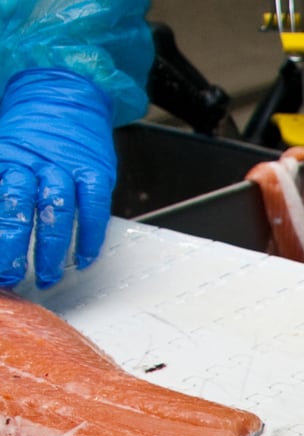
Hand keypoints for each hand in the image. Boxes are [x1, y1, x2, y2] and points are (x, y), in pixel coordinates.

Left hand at [0, 69, 116, 289]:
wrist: (63, 94)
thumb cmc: (28, 133)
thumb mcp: (1, 151)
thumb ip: (2, 189)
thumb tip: (0, 226)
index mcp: (4, 156)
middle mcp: (33, 160)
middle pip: (19, 205)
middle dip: (12, 245)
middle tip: (9, 274)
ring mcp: (67, 165)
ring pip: (57, 210)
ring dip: (52, 249)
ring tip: (47, 275)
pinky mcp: (95, 171)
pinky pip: (94, 209)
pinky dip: (90, 237)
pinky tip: (83, 258)